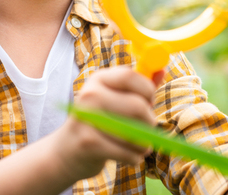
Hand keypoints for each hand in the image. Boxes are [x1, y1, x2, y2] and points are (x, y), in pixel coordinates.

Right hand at [50, 67, 163, 181]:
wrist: (65, 151)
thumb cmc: (98, 122)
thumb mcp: (114, 98)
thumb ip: (138, 86)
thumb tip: (162, 69)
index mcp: (99, 79)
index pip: (130, 76)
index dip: (148, 90)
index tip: (150, 103)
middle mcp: (90, 94)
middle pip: (137, 105)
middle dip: (150, 121)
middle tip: (148, 130)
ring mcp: (87, 118)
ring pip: (134, 132)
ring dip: (144, 144)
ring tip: (141, 147)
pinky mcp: (88, 142)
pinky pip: (126, 151)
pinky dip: (135, 157)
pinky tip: (132, 157)